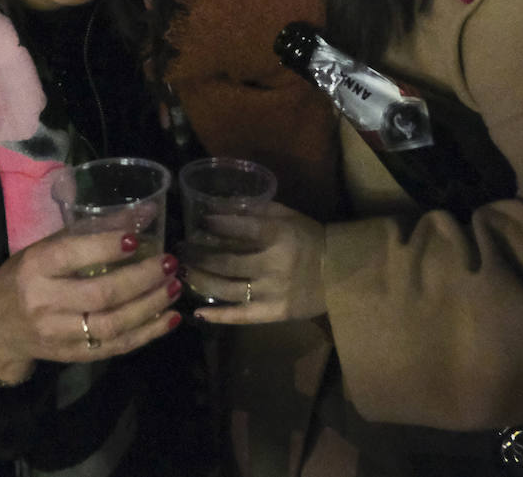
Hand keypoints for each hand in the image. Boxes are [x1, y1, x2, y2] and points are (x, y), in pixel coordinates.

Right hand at [0, 231, 180, 383]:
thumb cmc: (24, 277)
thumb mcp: (46, 248)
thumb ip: (91, 232)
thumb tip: (144, 213)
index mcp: (35, 266)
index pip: (73, 255)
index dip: (107, 247)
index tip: (137, 238)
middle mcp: (45, 301)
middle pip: (101, 294)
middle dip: (142, 279)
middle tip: (169, 263)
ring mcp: (59, 333)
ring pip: (112, 324)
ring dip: (150, 306)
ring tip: (174, 287)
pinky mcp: (73, 355)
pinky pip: (115, 346)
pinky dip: (147, 333)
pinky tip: (169, 318)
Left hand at [181, 203, 326, 323]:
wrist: (341, 274)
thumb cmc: (310, 239)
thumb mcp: (287, 216)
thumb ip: (256, 209)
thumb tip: (219, 206)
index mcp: (278, 235)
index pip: (239, 227)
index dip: (215, 224)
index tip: (198, 222)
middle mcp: (273, 265)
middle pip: (225, 261)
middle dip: (198, 254)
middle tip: (181, 249)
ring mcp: (272, 292)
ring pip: (226, 288)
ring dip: (200, 280)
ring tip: (183, 272)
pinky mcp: (274, 314)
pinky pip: (241, 317)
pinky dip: (217, 315)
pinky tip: (197, 312)